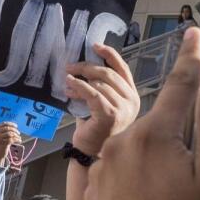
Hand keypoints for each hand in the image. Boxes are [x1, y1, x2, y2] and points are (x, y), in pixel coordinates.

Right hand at [0, 122, 21, 165]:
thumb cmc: (0, 144)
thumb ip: (4, 131)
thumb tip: (14, 126)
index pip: (4, 124)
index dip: (11, 124)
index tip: (16, 126)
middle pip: (7, 128)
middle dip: (15, 130)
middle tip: (19, 133)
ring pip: (10, 134)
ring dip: (16, 135)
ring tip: (19, 138)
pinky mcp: (3, 144)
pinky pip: (12, 140)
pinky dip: (17, 140)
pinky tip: (19, 141)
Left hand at [65, 42, 139, 156]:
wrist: (90, 153)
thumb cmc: (94, 129)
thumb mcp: (99, 102)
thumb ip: (99, 86)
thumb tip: (83, 65)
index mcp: (132, 95)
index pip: (123, 68)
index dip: (109, 54)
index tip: (95, 46)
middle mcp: (132, 101)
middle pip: (109, 74)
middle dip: (87, 67)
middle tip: (70, 66)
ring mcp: (124, 108)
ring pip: (100, 83)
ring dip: (80, 80)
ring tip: (67, 83)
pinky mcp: (111, 114)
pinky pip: (93, 93)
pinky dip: (79, 86)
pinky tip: (69, 85)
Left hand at [84, 28, 199, 199]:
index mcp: (155, 135)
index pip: (181, 85)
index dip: (194, 58)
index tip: (197, 31)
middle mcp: (121, 143)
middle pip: (159, 116)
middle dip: (180, 112)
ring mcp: (104, 169)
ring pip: (138, 143)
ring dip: (159, 145)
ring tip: (180, 170)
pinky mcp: (95, 192)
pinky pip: (122, 169)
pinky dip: (140, 170)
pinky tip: (156, 192)